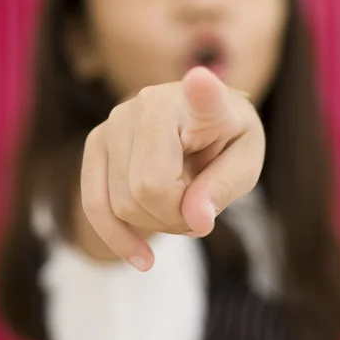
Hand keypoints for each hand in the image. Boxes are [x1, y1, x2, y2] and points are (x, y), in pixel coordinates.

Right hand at [80, 66, 264, 270]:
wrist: (197, 127)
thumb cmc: (225, 141)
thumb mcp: (245, 163)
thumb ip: (223, 188)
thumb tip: (195, 220)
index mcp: (199, 102)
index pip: (202, 96)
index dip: (201, 92)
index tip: (202, 81)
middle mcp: (147, 103)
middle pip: (149, 189)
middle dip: (176, 218)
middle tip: (198, 210)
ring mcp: (114, 122)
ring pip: (122, 204)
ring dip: (155, 225)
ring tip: (178, 209)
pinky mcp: (96, 144)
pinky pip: (94, 204)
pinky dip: (117, 237)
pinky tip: (142, 258)